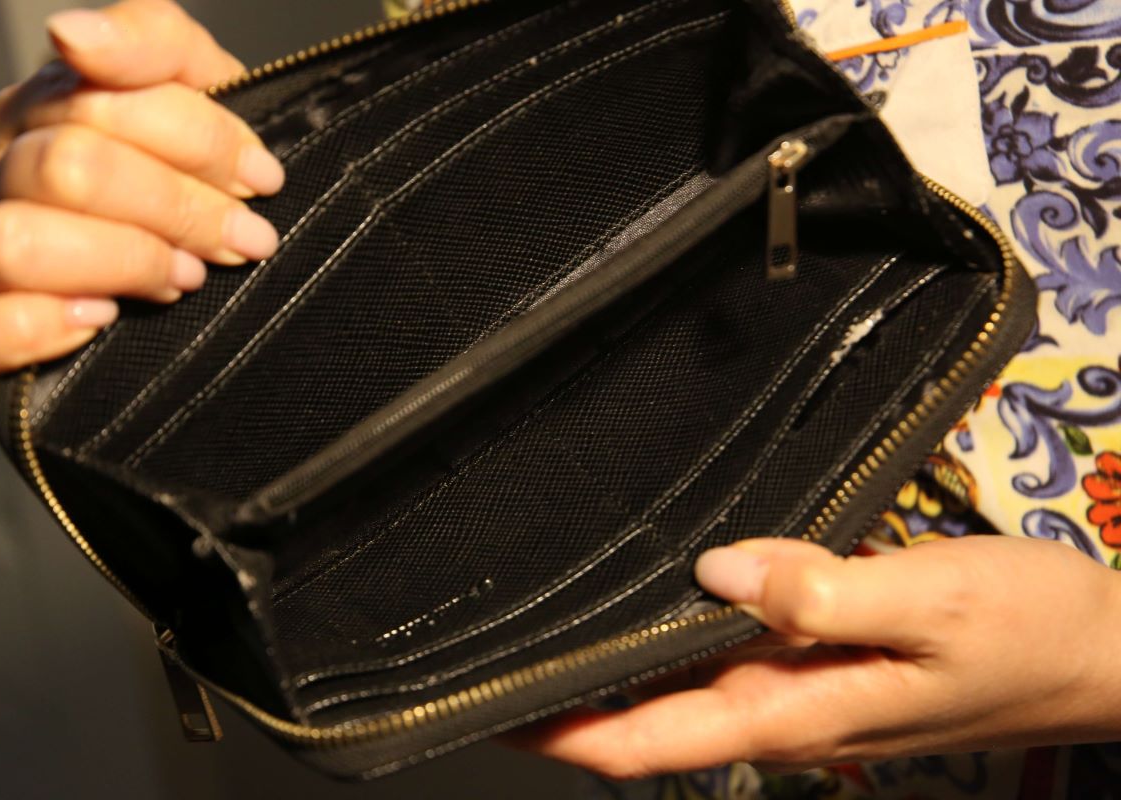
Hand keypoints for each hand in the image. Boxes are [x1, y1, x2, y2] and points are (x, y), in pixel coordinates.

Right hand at [0, 0, 283, 380]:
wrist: (211, 260)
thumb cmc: (203, 173)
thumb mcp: (204, 88)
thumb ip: (152, 42)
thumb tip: (73, 36)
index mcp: (48, 105)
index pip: (103, 103)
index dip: (199, 143)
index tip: (262, 178)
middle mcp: (5, 171)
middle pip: (67, 171)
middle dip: (177, 207)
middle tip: (241, 237)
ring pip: (16, 244)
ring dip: (121, 261)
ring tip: (185, 276)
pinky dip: (34, 328)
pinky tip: (101, 319)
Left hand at [510, 535, 1120, 778]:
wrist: (1102, 653)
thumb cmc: (1029, 631)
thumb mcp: (930, 601)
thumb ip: (823, 592)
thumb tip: (719, 573)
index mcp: (798, 711)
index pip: (653, 740)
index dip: (567, 734)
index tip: (491, 713)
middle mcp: (788, 712)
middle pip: (652, 721)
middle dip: (570, 702)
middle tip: (490, 656)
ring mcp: (806, 694)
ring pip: (685, 692)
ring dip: (616, 674)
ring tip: (545, 631)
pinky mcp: (825, 666)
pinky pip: (730, 660)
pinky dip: (676, 643)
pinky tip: (654, 608)